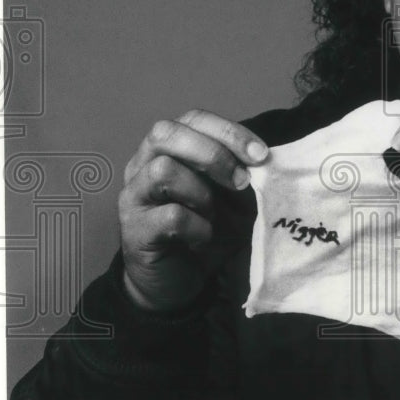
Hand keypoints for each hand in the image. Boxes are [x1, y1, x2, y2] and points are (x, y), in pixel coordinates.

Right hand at [118, 109, 268, 310]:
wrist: (178, 281)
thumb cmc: (205, 229)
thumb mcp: (232, 198)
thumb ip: (242, 174)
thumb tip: (266, 159)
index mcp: (168, 148)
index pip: (193, 119)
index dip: (229, 131)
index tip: (261, 155)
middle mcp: (143, 164)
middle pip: (166, 132)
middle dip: (212, 153)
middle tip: (241, 181)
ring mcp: (134, 196)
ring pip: (162, 170)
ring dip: (201, 192)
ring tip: (213, 214)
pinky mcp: (134, 230)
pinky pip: (169, 216)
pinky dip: (197, 227)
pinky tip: (204, 237)